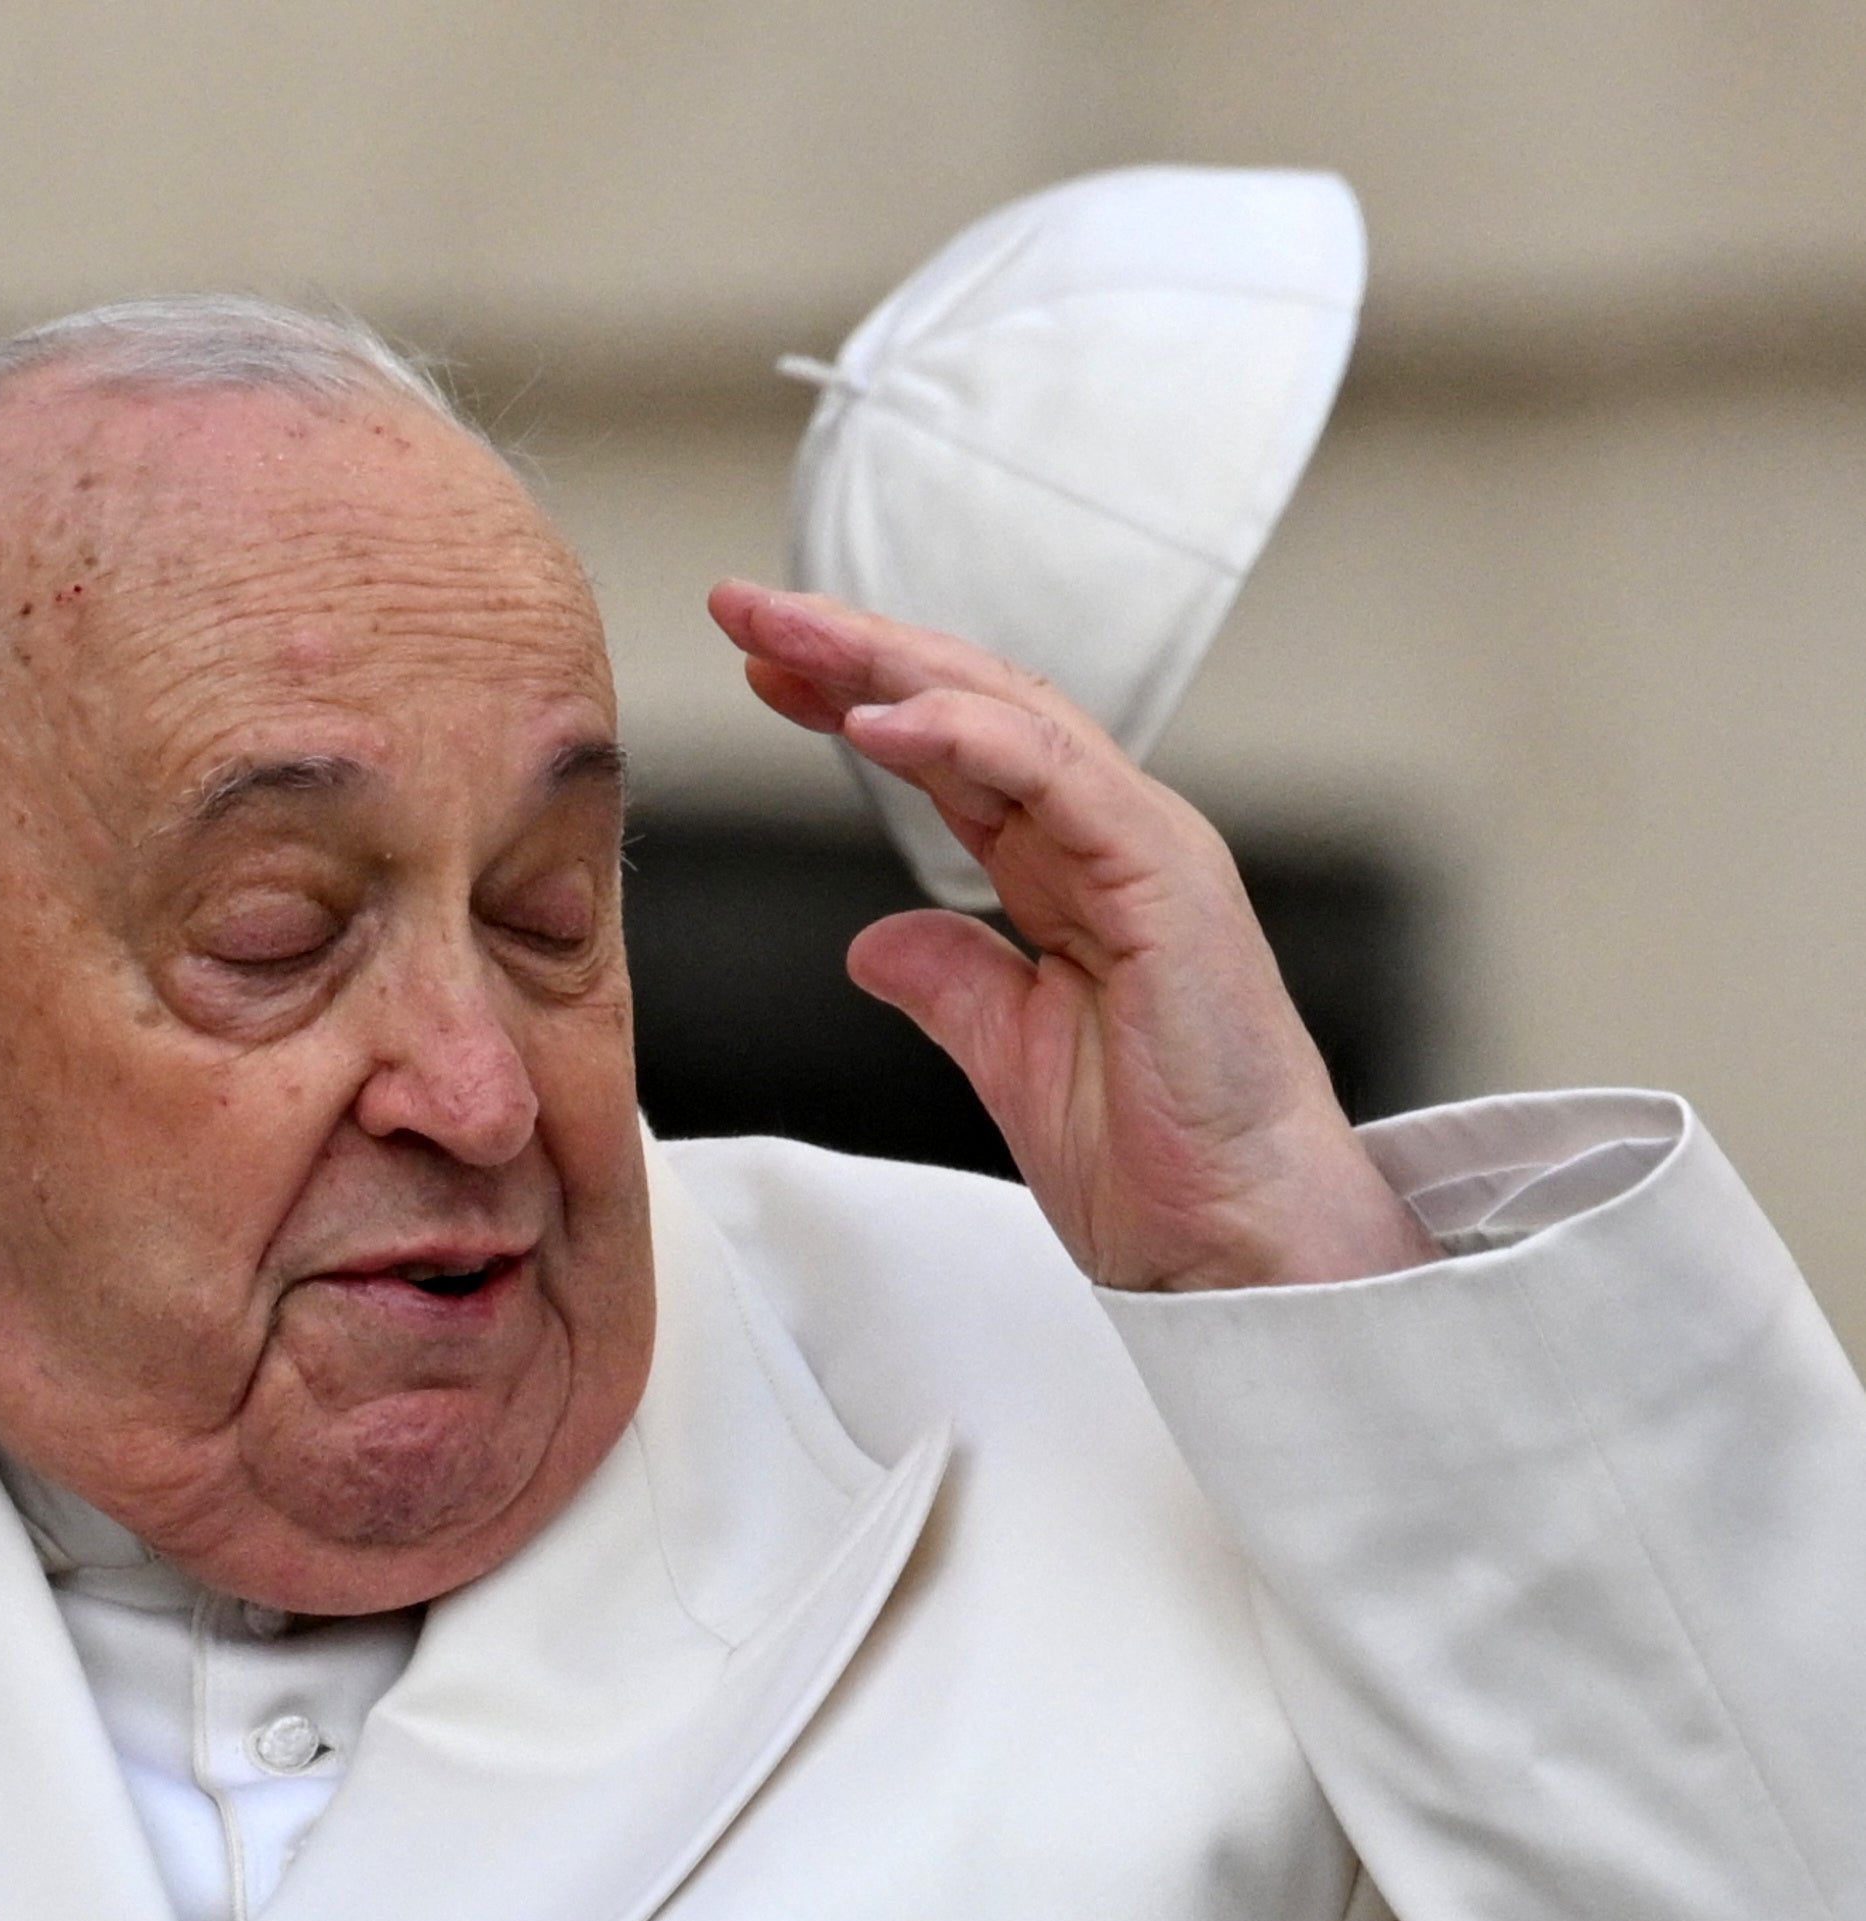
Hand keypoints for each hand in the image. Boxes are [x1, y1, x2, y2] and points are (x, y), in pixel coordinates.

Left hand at [708, 579, 1436, 1292]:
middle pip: (970, 703)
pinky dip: (962, 735)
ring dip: (888, 663)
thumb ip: (950, 981)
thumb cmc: (1158, 1161)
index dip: (855, 698)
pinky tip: (876, 719)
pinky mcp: (1166, 875)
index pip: (951, 750)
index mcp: (1073, 873)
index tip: (761, 668)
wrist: (1240, 1245)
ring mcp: (1145, 846)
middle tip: (750, 606)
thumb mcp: (1009, 1056)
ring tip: (787, 634)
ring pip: (1006, 711)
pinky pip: (1054, 776)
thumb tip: (875, 943)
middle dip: (853, 649)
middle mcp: (1111, 838)